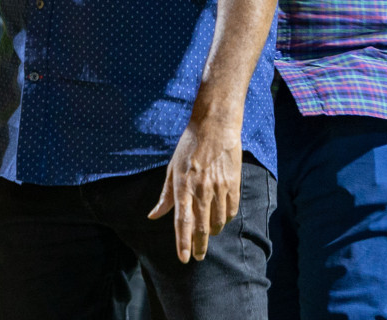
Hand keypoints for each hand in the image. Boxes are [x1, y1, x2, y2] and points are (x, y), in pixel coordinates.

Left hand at [148, 114, 244, 262]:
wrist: (215, 127)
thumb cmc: (189, 146)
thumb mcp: (171, 168)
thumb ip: (165, 196)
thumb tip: (153, 216)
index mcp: (182, 186)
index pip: (182, 221)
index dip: (182, 242)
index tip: (183, 258)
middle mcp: (200, 190)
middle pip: (201, 226)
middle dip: (199, 245)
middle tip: (197, 257)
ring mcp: (218, 188)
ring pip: (218, 221)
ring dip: (211, 232)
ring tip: (207, 235)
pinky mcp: (233, 184)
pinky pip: (231, 210)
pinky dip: (226, 218)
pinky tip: (221, 219)